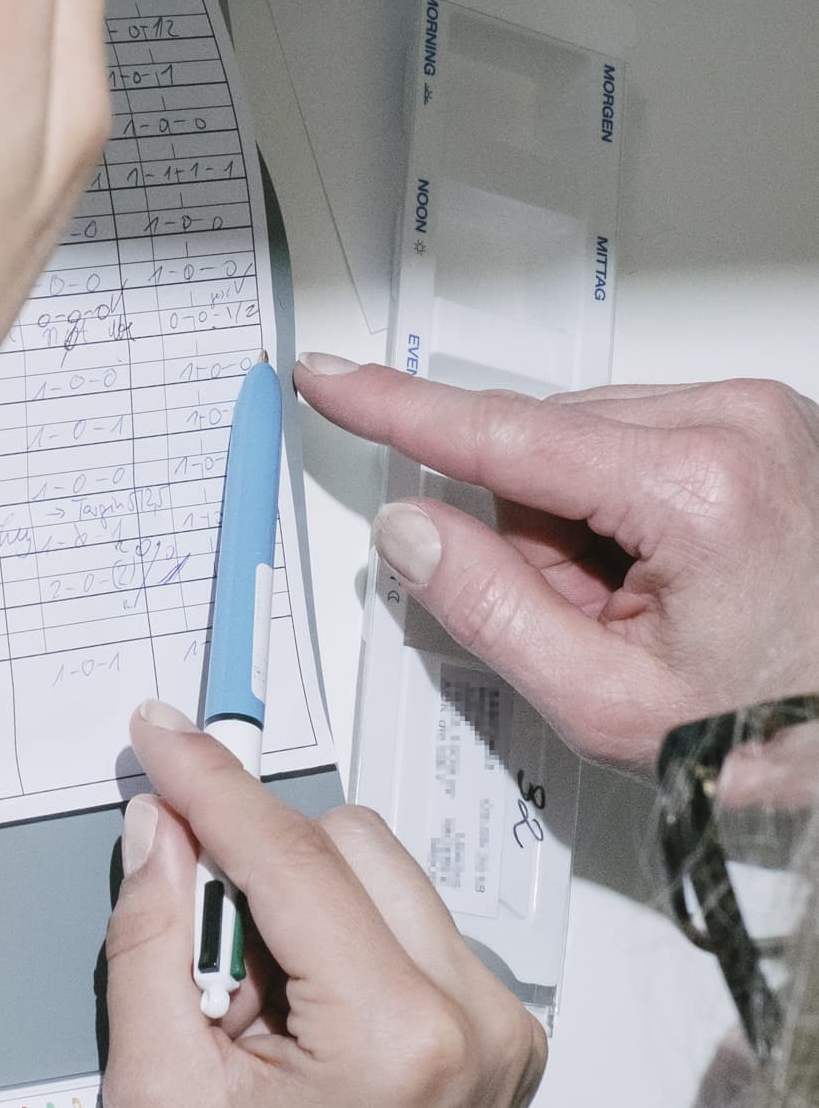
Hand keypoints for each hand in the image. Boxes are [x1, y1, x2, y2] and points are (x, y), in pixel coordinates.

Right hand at [104, 703, 543, 1107]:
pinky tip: (299, 1022)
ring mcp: (501, 1032)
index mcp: (398, 1037)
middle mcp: (475, 1021)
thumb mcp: (161, 1105)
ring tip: (251, 1012)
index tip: (163, 736)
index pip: (288, 851)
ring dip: (298, 900)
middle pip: (345, 840)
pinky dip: (342, 939)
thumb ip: (151, 944)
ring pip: (381, 871)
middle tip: (194, 948)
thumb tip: (158, 834)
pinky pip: (410, 924)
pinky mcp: (502, 1040)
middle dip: (253, 861)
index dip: (208, 782)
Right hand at [295, 357, 818, 767]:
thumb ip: (489, 610)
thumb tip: (412, 530)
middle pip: (542, 449)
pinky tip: (674, 574)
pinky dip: (625, 507)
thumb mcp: (613, 704)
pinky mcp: (764, 421)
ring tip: (652, 607)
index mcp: (695, 486)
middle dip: (537, 538)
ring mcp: (758, 415)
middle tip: (597, 625)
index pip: (502, 436)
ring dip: (582, 524)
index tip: (334, 379)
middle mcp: (733, 422)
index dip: (397, 409)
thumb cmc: (789, 728)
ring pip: (583, 443)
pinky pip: (635, 440)